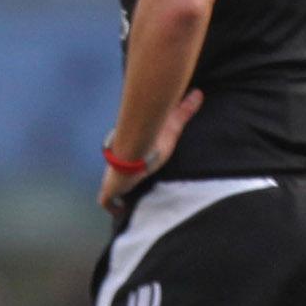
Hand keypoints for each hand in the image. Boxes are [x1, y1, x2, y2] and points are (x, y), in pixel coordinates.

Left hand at [99, 89, 202, 213]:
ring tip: (129, 206)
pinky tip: (121, 212)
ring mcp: (111, 177)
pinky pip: (106, 202)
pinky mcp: (109, 188)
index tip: (135, 176)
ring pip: (110, 190)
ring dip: (117, 197)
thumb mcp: (172, 125)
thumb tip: (199, 92)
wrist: (136, 145)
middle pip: (115, 175)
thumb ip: (184, 111)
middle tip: (134, 193)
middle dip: (122, 184)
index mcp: (128, 152)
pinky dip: (113, 208)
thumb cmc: (153, 136)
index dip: (128, 168)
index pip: (124, 161)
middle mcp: (118, 164)